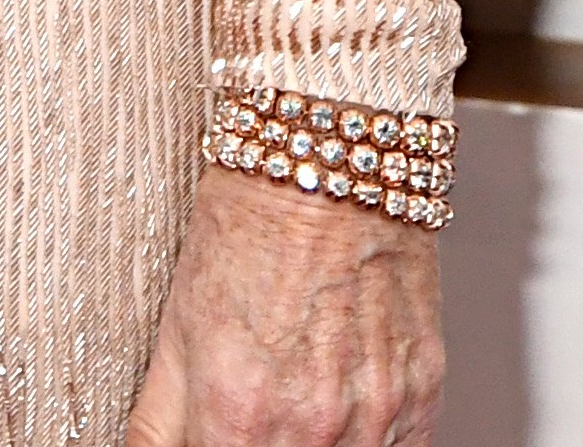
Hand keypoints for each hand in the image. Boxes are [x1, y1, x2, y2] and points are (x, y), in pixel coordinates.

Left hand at [128, 167, 441, 446]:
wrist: (327, 164)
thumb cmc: (247, 228)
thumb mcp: (176, 325)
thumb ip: (158, 419)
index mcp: (238, 415)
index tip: (211, 431)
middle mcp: (312, 428)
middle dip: (256, 445)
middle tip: (251, 411)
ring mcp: (375, 416)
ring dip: (312, 444)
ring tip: (293, 394)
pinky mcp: (423, 396)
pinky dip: (367, 441)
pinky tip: (340, 402)